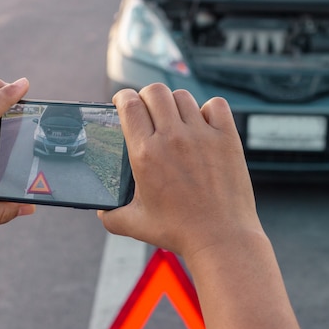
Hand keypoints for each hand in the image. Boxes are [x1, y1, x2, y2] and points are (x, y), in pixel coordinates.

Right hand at [98, 83, 262, 258]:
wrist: (221, 238)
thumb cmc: (180, 232)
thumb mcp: (135, 225)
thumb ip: (110, 215)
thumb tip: (101, 210)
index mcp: (146, 154)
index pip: (129, 104)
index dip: (123, 98)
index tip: (124, 103)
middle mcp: (173, 138)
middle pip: (154, 91)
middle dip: (146, 96)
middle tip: (148, 110)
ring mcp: (202, 136)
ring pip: (182, 97)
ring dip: (174, 103)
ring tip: (175, 119)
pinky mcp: (227, 139)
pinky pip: (216, 105)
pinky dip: (208, 109)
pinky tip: (204, 123)